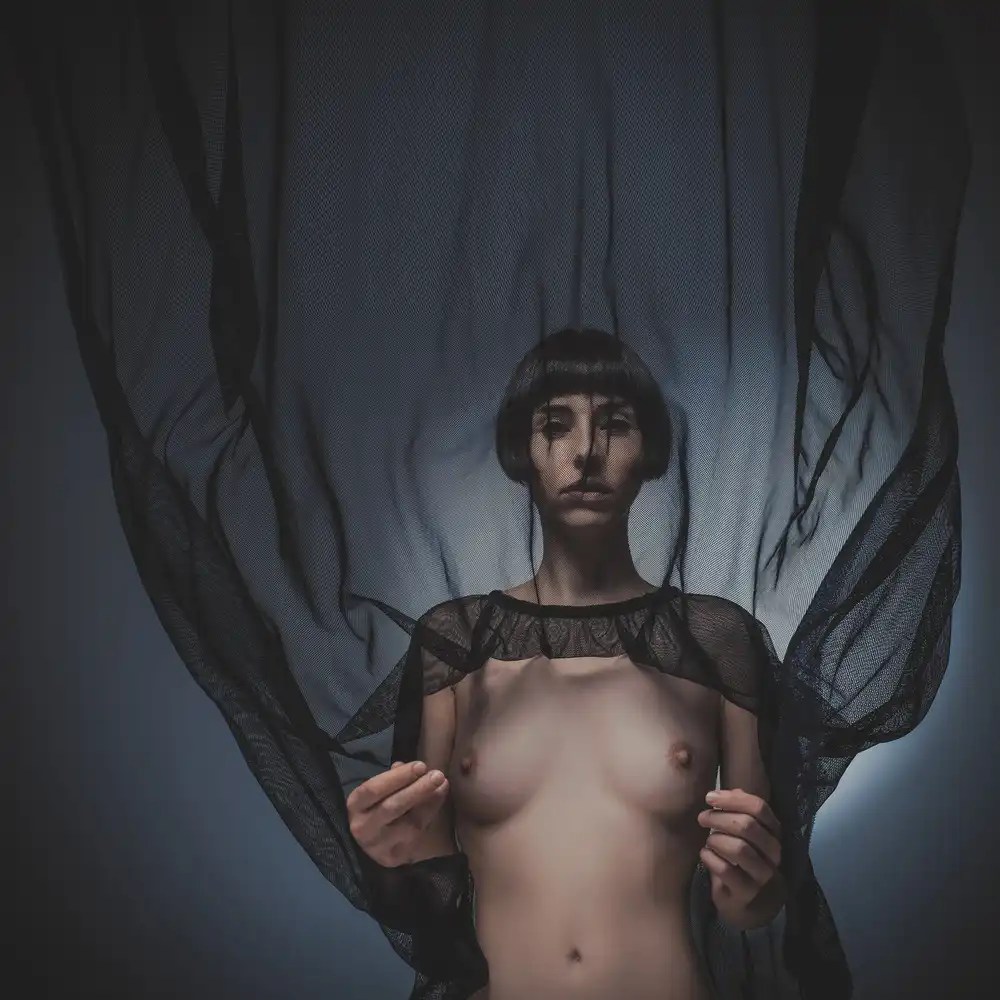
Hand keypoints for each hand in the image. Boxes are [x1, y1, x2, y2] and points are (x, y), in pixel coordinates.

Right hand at [346, 759, 449, 867]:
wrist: (368, 843)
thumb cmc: (373, 807)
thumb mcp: (377, 791)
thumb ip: (394, 778)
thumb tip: (418, 770)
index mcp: (355, 806)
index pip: (374, 789)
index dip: (398, 777)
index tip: (420, 765)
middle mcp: (363, 828)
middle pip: (393, 807)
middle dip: (418, 789)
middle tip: (437, 775)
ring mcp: (378, 846)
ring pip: (408, 824)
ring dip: (429, 802)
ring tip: (442, 785)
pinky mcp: (394, 857)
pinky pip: (418, 835)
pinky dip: (430, 814)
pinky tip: (439, 799)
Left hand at [697, 787, 782, 919]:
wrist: (745, 902)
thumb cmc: (740, 859)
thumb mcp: (742, 833)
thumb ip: (736, 811)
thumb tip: (721, 793)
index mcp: (773, 833)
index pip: (759, 807)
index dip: (732, 799)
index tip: (710, 798)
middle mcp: (773, 853)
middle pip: (747, 826)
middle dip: (719, 818)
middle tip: (702, 818)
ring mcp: (762, 875)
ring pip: (739, 848)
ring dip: (716, 839)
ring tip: (708, 840)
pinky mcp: (747, 892)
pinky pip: (726, 870)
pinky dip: (710, 858)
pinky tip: (705, 855)